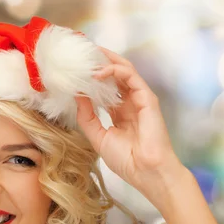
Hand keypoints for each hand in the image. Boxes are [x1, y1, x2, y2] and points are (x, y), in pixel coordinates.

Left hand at [75, 47, 186, 203]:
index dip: (91, 76)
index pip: (105, 87)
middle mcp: (130, 103)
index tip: (76, 66)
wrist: (146, 172)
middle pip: (115, 74)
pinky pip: (132, 78)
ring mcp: (140, 100)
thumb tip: (76, 95)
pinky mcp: (148, 99)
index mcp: (120, 112)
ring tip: (88, 55)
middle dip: (100, 61)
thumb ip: (86, 116)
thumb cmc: (126, 160)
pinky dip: (115, 71)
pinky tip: (99, 72)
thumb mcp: (97, 136)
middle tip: (82, 50)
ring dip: (106, 61)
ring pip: (124, 71)